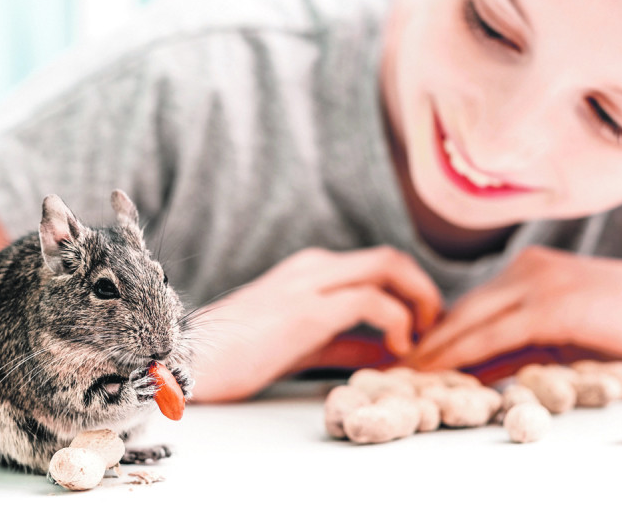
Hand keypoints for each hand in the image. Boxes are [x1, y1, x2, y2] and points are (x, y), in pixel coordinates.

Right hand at [187, 246, 440, 401]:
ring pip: (388, 266)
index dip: (410, 293)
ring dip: (418, 301)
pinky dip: (397, 323)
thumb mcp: (303, 346)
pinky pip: (372, 301)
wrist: (189, 364)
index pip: (375, 266)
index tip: (423, 328)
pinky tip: (397, 350)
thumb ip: (346, 343)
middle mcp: (313, 267)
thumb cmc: (237, 359)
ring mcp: (310, 283)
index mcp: (309, 271)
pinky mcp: (307, 309)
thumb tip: (389, 353)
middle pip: (390, 257)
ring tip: (420, 339)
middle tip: (432, 328)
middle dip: (422, 289)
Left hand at [403, 246, 621, 374]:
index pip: (472, 304)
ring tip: (406, 374)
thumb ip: (525, 343)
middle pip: (462, 309)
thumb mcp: (566, 331)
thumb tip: (484, 370)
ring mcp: (538, 283)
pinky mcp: (553, 305)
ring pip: (472, 320)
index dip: (438, 331)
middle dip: (426, 340)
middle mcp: (525, 269)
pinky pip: (498, 334)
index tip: (409, 354)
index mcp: (527, 269)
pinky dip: (466, 353)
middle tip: (392, 365)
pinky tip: (443, 371)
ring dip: (436, 349)